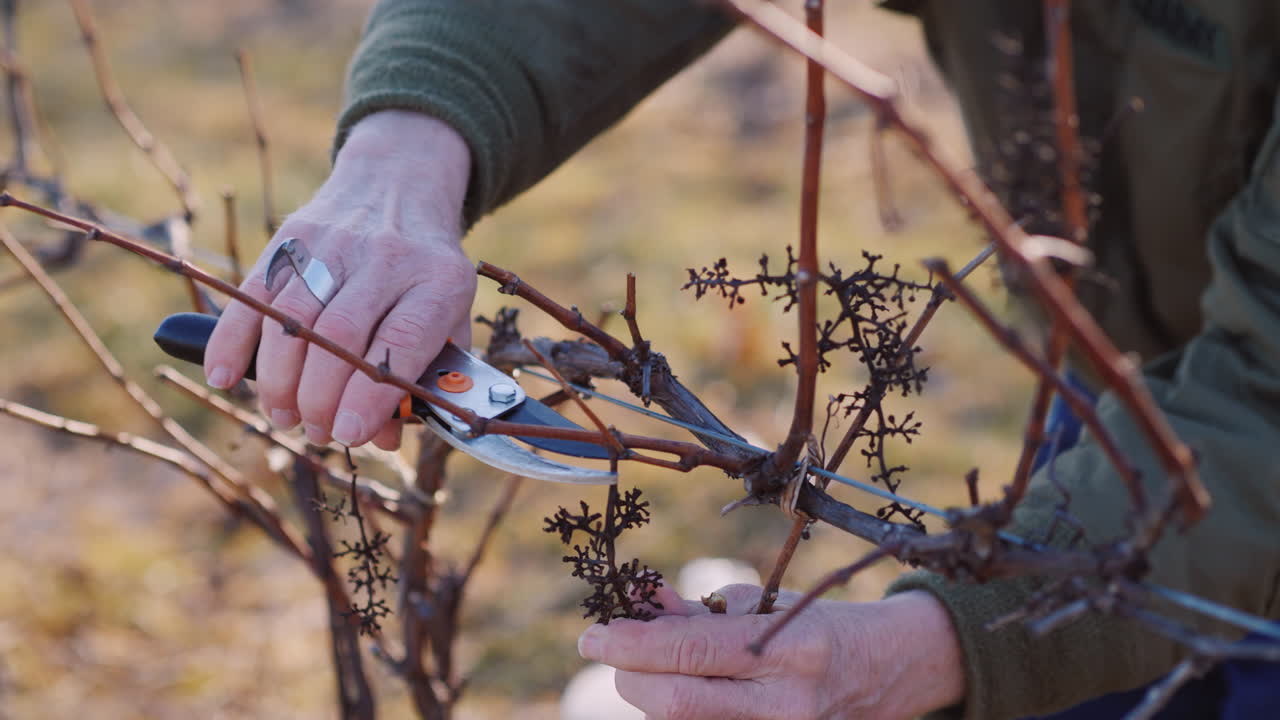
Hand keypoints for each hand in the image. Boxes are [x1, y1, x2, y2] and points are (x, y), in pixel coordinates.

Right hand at [204, 110, 475, 449]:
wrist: (399, 185)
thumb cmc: (427, 276)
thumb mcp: (450, 318)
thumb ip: (426, 378)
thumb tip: (385, 437)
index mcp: (439, 281)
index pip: (401, 342)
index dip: (370, 394)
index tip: (349, 433)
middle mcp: (387, 258)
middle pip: (338, 334)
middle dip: (319, 396)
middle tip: (315, 430)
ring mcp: (335, 244)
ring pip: (292, 318)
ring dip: (279, 378)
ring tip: (283, 414)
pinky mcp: (291, 238)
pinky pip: (253, 293)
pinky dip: (232, 339)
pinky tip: (224, 376)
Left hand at [576, 584, 964, 719]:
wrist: (883, 672)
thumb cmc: (815, 626)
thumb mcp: (763, 604)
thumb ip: (698, 611)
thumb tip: (639, 605)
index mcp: (788, 647)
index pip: (688, 652)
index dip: (630, 644)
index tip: (594, 635)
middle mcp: (785, 701)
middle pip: (675, 701)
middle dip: (629, 675)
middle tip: (614, 651)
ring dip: (650, 696)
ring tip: (655, 668)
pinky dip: (680, 712)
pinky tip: (680, 690)